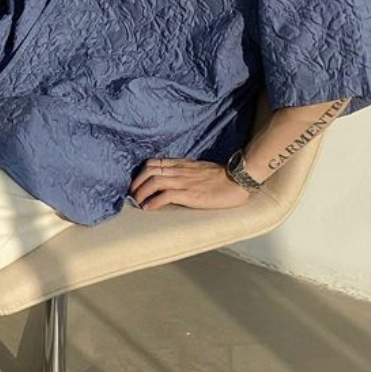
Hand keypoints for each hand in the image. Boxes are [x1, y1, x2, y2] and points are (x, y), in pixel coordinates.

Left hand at [128, 157, 251, 210]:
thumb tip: (172, 179)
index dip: (141, 173)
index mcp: (181, 164)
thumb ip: (185, 172)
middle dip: (136, 183)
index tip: (136, 184)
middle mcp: (180, 171)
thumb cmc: (221, 177)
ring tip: (137, 202)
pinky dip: (154, 202)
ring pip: (154, 182)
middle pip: (149, 171)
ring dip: (141, 193)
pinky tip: (149, 208)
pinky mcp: (190, 194)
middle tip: (132, 195)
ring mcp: (184, 182)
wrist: (238, 180)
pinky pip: (166, 195)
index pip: (154, 163)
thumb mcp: (199, 169)